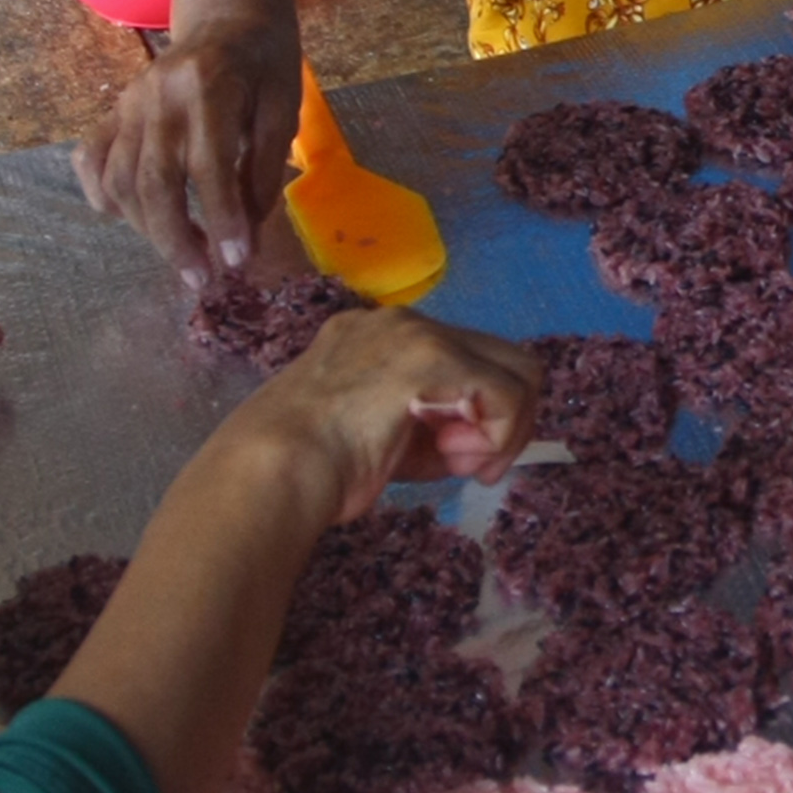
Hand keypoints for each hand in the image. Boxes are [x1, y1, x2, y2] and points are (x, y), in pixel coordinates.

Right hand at [78, 8, 302, 283]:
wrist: (227, 12)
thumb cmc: (265, 60)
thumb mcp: (284, 106)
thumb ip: (265, 168)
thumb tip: (246, 232)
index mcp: (209, 86)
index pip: (210, 165)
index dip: (222, 218)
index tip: (236, 262)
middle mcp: (158, 94)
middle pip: (153, 181)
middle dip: (176, 240)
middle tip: (203, 281)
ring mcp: (128, 102)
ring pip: (120, 179)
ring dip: (148, 229)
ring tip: (185, 257)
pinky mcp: (113, 110)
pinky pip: (91, 159)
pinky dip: (103, 195)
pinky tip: (129, 220)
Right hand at [233, 307, 544, 524]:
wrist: (275, 469)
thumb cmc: (312, 467)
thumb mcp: (378, 435)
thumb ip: (428, 427)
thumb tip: (477, 445)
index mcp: (379, 336)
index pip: (465, 362)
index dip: (476, 414)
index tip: (454, 457)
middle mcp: (402, 323)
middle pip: (503, 358)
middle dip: (504, 419)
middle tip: (473, 464)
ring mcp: (417, 334)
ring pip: (517, 372)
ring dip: (505, 429)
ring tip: (462, 465)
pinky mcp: (433, 357)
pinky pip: (507, 394)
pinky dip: (501, 434)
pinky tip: (461, 462)